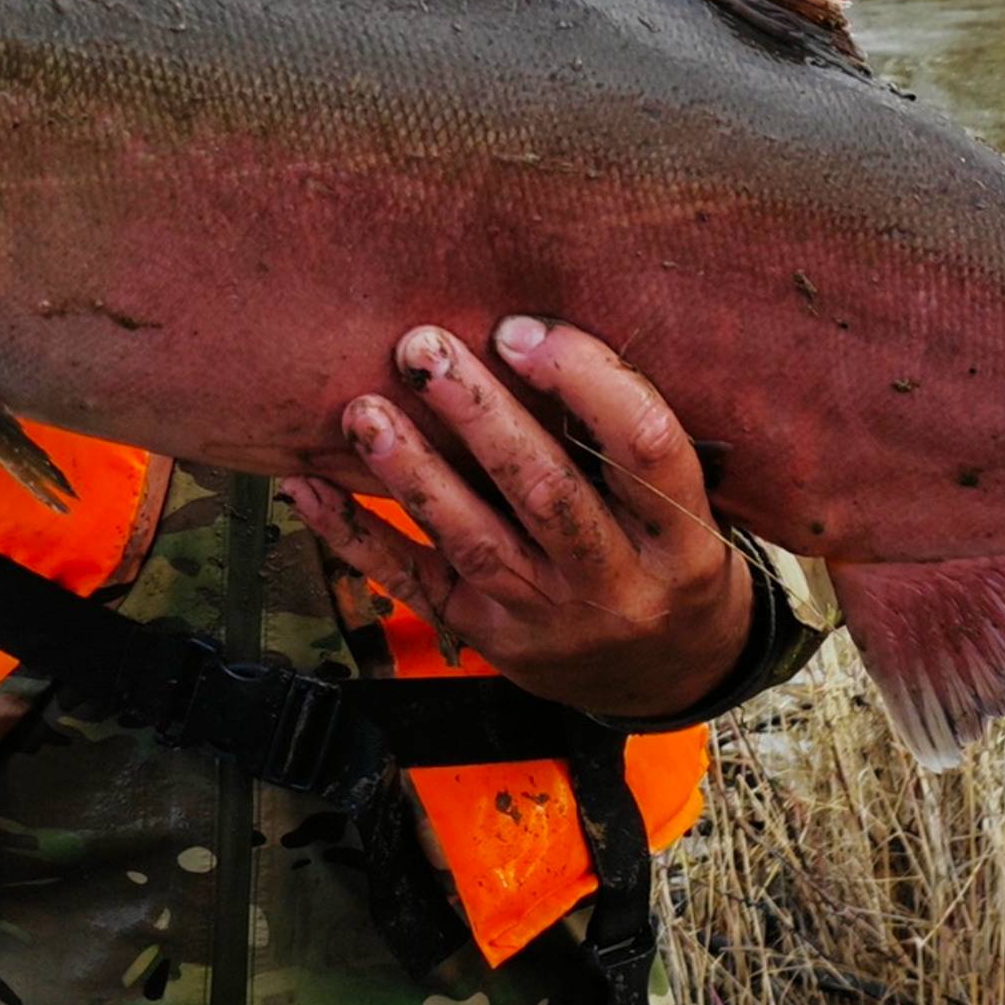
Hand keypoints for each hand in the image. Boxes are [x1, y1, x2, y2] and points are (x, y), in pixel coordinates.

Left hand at [280, 316, 753, 721]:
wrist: (667, 674)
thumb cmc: (670, 558)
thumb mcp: (691, 507)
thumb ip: (629, 441)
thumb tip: (536, 332)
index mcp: (682, 538)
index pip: (644, 446)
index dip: (585, 380)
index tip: (522, 329)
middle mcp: (617, 583)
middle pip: (546, 493)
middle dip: (479, 416)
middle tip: (424, 350)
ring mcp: (548, 618)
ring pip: (474, 541)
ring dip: (412, 472)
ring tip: (364, 411)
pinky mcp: (488, 635)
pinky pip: (415, 583)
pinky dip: (357, 535)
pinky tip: (313, 488)